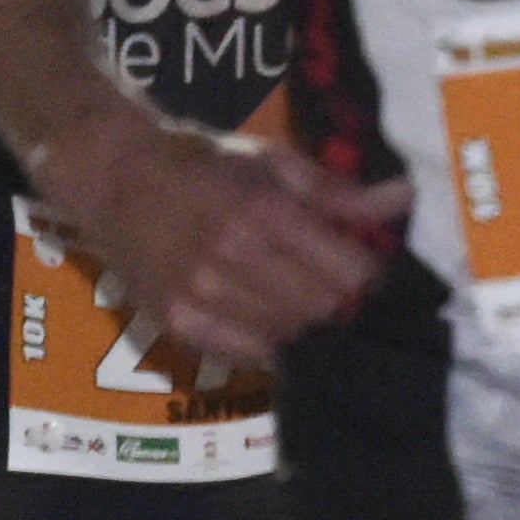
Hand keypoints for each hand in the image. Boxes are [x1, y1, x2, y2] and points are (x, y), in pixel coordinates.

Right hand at [36, 111, 407, 368]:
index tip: (367, 271)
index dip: (369, 277)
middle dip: (339, 304)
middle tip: (335, 290)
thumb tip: (404, 199)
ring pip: (288, 336)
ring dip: (303, 325)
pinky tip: (265, 322)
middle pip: (323, 310)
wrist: (115, 179)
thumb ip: (337, 192)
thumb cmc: (202, 165)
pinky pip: (245, 355)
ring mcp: (202, 297)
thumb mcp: (271, 163)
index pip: (350, 273)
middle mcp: (234, 259)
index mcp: (265, 213)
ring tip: (298, 301)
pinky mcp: (178, 325)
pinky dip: (265, 344)